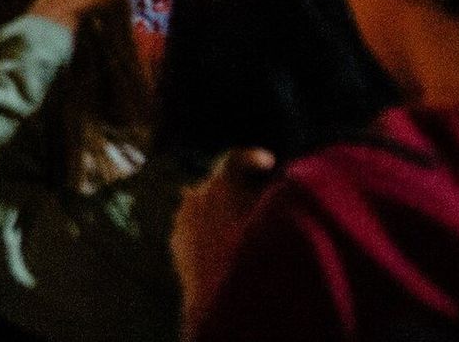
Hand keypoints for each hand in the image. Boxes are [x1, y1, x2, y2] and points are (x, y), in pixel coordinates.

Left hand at [173, 147, 277, 332]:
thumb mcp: (278, 220)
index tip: (268, 161)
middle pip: (219, 182)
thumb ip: (278, 196)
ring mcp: (181, 219)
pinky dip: (207, 230)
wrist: (223, 301)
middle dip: (238, 188)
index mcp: (221, 185)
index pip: (235, 157)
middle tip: (259, 199)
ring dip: (220, 209)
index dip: (253, 156)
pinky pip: (193, 227)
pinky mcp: (175, 242)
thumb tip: (283, 185)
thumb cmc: (258, 255)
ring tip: (242, 227)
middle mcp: (195, 196)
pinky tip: (224, 247)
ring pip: (203, 205)